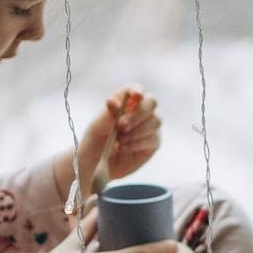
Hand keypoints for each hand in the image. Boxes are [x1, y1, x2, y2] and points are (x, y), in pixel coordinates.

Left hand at [64, 89, 159, 210]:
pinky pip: (152, 138)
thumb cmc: (97, 139)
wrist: (98, 163)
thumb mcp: (97, 126)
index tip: (135, 96)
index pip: (136, 89)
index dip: (137, 90)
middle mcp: (141, 111)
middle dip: (137, 114)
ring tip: (118, 141)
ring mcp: (150, 126)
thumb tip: (112, 101)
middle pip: (151, 102)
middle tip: (120, 126)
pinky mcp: (153, 142)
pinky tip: (122, 148)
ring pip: (155, 121)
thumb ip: (107, 114)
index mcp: (126, 101)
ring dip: (135, 131)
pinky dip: (136, 143)